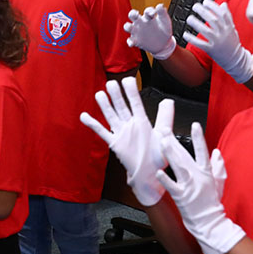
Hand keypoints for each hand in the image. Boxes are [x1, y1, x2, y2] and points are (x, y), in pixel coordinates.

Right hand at [80, 77, 174, 205]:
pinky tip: (84, 116)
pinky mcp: (115, 143)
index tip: (128, 79)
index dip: (131, 92)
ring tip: (99, 94)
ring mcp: (121, 133)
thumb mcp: (164, 135)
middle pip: (121, 107)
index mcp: (143, 122)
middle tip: (111, 83)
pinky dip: (92, 124)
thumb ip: (165, 118)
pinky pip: (102, 132)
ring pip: (111, 116)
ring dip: (105, 105)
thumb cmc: (158, 156)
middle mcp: (130, 125)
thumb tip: (168, 101)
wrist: (150, 174)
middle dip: (116, 95)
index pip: (136, 103)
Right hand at [125, 4, 176, 59]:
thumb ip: (162, 13)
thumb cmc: (164, 30)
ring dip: (127, 26)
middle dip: (132, 13)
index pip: (146, 11)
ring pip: (127, 27)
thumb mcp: (165, 21)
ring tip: (130, 27)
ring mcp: (137, 31)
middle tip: (136, 14)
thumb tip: (160, 5)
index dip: (149, 11)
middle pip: (132, 15)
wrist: (164, 44)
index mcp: (148, 17)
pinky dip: (129, 42)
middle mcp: (141, 22)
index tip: (153, 14)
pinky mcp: (136, 41)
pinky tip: (131, 43)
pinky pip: (130, 41)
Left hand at [156, 124, 244, 253]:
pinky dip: (165, 179)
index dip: (199, 138)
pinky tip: (158, 172)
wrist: (210, 222)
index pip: (203, 152)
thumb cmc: (212, 202)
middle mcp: (198, 177)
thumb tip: (217, 152)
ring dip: (170, 154)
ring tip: (162, 142)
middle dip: (174, 141)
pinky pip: (172, 186)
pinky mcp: (181, 196)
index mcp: (206, 172)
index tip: (195, 125)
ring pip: (178, 167)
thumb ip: (218, 166)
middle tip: (164, 130)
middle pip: (185, 156)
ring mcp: (189, 186)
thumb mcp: (219, 183)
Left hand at [183, 0, 252, 82]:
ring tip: (189, 18)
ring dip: (196, 24)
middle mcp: (223, 33)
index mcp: (229, 27)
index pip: (221, 14)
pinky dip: (192, 39)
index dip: (213, 6)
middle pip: (213, 20)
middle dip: (203, 11)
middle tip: (195, 6)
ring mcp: (218, 42)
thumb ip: (227, 16)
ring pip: (205, 31)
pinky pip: (200, 44)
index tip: (205, 2)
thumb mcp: (232, 28)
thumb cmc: (232, 42)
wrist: (236, 60)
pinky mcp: (211, 50)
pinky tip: (185, 34)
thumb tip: (223, 4)